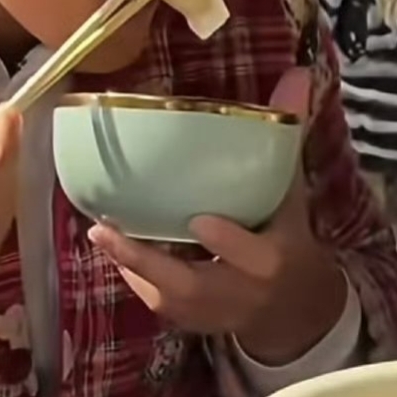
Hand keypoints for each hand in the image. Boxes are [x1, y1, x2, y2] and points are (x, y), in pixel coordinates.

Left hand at [88, 69, 347, 365]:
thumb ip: (286, 139)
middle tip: (105, 230)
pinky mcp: (192, 323)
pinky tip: (111, 245)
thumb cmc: (291, 240)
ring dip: (130, 266)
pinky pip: (157, 301)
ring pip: (166, 296)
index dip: (227, 240)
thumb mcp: (294, 193)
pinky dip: (134, 275)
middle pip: (191, 284)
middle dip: (146, 261)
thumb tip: (295, 73)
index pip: (253, 255)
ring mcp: (212, 313)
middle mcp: (241, 292)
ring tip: (100, 231)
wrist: (295, 311)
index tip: (200, 219)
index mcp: (273, 260)